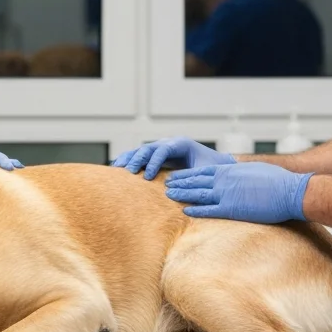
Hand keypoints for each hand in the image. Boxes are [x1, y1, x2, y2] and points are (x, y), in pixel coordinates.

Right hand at [111, 137, 234, 178]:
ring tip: (117, 167)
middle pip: (149, 148)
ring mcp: (161, 148)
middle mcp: (168, 143)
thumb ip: (192, 177)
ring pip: (141, 150)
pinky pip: (140, 155)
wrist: (215, 163)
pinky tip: (118, 166)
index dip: (154, 162)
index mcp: (180, 144)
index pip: (163, 150)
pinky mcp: (156, 156)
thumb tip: (180, 187)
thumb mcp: (204, 171)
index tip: (148, 177)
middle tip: (129, 172)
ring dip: (129, 158)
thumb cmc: (211, 168)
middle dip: (138, 159)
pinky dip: (129, 159)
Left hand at [164, 162, 312, 223]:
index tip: (176, 175)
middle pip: (195, 181)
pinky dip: (195, 210)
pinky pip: (209, 210)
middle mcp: (223, 180)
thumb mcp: (253, 170)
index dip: (187, 174)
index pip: (201, 171)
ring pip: (198, 194)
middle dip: (179, 183)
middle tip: (166, 184)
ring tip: (168, 195)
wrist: (288, 191)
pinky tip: (185, 211)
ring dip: (182, 194)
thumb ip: (239, 172)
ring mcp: (226, 194)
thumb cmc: (276, 180)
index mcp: (229, 170)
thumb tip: (235, 172)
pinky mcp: (231, 209)